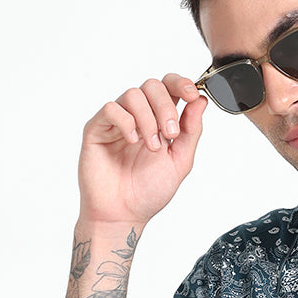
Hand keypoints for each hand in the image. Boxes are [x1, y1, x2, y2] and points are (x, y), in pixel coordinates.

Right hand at [77, 74, 207, 231]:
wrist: (124, 214)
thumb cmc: (149, 191)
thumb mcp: (180, 161)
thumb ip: (191, 131)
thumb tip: (200, 101)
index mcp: (160, 120)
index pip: (170, 87)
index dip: (182, 83)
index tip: (192, 94)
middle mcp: (139, 116)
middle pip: (153, 85)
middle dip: (166, 107)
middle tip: (170, 134)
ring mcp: (117, 121)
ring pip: (133, 94)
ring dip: (148, 119)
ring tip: (151, 147)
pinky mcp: (97, 128)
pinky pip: (111, 109)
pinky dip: (126, 122)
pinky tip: (132, 141)